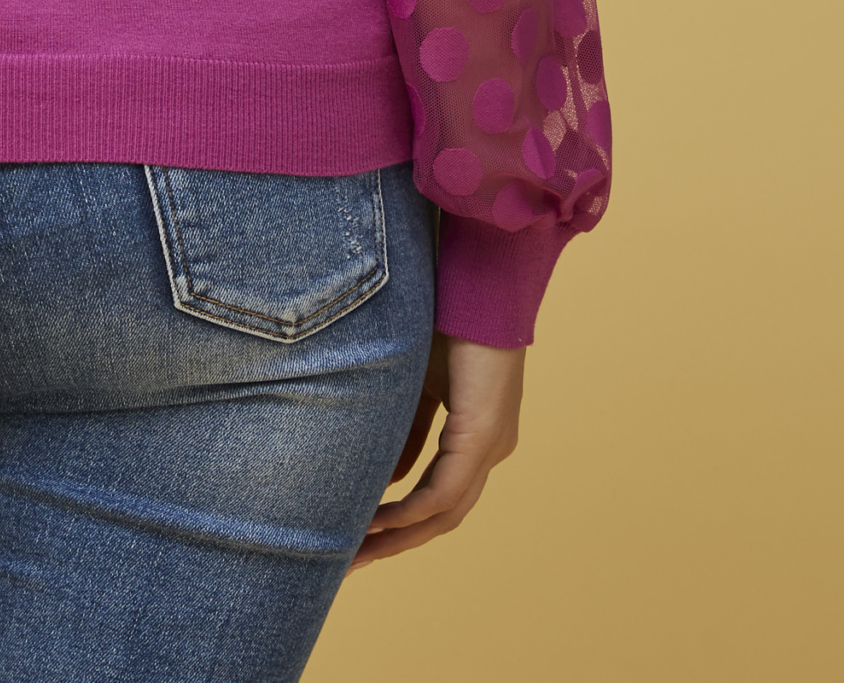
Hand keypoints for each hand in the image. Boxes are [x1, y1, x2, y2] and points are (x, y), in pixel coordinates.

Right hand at [349, 331, 523, 569]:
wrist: (478, 280)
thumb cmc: (447, 318)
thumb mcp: (416, 383)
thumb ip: (404, 428)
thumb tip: (383, 478)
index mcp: (478, 434)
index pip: (437, 492)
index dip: (400, 518)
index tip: (361, 533)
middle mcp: (490, 449)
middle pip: (442, 514)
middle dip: (396, 541)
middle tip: (352, 562)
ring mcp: (491, 446)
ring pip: (445, 512)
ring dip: (400, 535)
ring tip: (357, 552)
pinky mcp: (484, 436)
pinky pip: (444, 491)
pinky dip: (410, 511)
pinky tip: (377, 523)